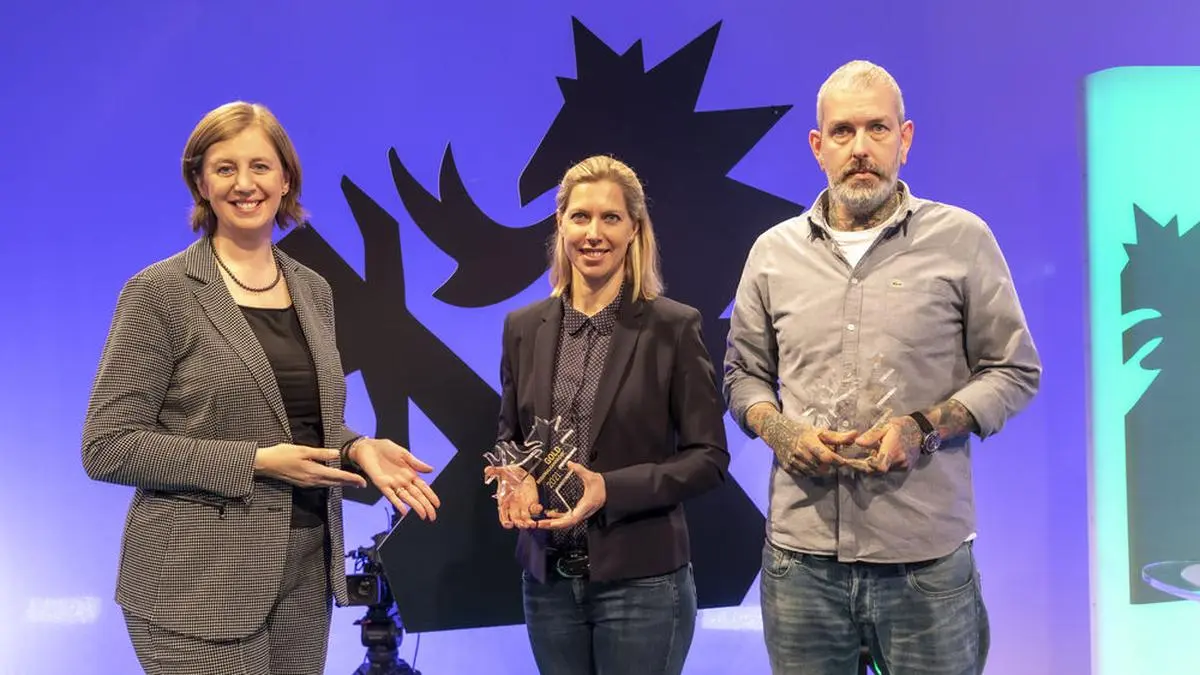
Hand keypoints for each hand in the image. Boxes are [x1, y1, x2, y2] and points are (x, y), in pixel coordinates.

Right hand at [254, 444, 368, 487]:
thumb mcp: (303, 450)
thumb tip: (337, 454)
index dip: (351, 479)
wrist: (265, 464)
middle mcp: (312, 480)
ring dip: (341, 484)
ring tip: (352, 482)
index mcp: (314, 471)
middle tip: (362, 484)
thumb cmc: (283, 454)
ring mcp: (307, 483)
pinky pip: (321, 484)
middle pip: (335, 483)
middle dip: (349, 483)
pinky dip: (331, 483)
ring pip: (328, 485)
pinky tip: (334, 480)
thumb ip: (321, 453)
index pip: (337, 476)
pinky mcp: (302, 483)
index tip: (362, 482)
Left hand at [350, 438, 441, 519]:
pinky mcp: (381, 484)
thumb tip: (432, 470)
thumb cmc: (386, 449)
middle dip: (426, 506)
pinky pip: (391, 496)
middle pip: (417, 495)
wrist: (368, 447)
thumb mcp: (404, 454)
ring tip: (423, 516)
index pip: (423, 487)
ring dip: (415, 507)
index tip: (438, 505)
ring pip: (407, 498)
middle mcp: (403, 481)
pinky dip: (397, 504)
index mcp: (410, 474)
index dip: (430, 496)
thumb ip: (416, 463)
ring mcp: (393, 484)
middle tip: (432, 517)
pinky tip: (403, 511)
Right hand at [484, 465, 542, 528]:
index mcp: (504, 502)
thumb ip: (494, 471)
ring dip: (528, 522)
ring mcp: (523, 506)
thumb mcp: (502, 471)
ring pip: (525, 518)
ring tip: (531, 524)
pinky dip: (536, 510)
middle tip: (523, 525)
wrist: (521, 471)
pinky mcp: (532, 503)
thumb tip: (487, 470)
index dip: (505, 522)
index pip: (503, 516)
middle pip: (515, 520)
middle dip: (519, 524)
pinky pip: (534, 510)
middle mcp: (513, 507)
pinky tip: (538, 507)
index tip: (508, 524)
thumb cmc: (510, 474)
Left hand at [536, 462, 604, 530]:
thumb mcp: (592, 476)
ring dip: (553, 523)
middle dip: (553, 525)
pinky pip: (567, 518)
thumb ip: (580, 470)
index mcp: (586, 505)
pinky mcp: (578, 511)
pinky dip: (558, 518)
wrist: (608, 490)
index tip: (552, 522)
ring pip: (566, 522)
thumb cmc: (601, 486)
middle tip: (541, 524)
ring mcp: (580, 513)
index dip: (562, 521)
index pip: (574, 517)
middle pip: (567, 523)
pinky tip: (550, 515)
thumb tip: (570, 463)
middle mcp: (583, 512)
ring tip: (542, 523)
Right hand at [773, 423, 860, 474]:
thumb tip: (856, 435)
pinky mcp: (788, 468)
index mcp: (809, 442)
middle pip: (821, 467)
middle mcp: (800, 453)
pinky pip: (804, 475)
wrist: (779, 434)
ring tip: (821, 462)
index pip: (826, 456)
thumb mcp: (820, 432)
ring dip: (820, 470)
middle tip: (832, 461)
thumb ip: (838, 437)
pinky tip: (812, 465)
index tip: (842, 461)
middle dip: (829, 466)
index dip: (837, 461)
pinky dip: (810, 472)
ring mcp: (793, 462)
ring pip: (813, 473)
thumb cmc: (803, 432)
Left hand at [851, 416, 923, 472]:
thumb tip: (858, 442)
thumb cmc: (902, 426)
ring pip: (885, 470)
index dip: (867, 465)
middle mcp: (899, 459)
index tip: (858, 461)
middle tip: (858, 460)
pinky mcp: (906, 467)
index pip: (880, 465)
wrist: (920, 430)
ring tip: (870, 456)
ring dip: (875, 465)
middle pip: (879, 470)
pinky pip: (891, 469)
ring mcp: (903, 465)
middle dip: (868, 466)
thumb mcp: (886, 426)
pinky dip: (884, 464)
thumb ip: (872, 435)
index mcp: (893, 449)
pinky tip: (881, 456)